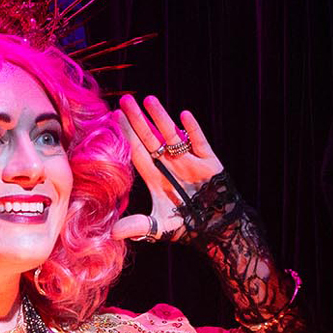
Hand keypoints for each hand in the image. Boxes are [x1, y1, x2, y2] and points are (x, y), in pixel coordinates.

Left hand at [112, 93, 225, 241]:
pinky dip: (192, 130)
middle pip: (150, 138)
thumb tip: (113, 233)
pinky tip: (184, 115)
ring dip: (161, 118)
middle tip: (125, 100)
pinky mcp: (209, 163)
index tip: (114, 117)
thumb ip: (139, 226)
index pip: (136, 152)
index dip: (126, 136)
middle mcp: (170, 166)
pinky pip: (199, 143)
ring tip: (149, 100)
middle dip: (137, 120)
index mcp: (155, 178)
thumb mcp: (160, 226)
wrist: (218, 228)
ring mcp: (189, 162)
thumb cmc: (187, 226)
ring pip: (172, 136)